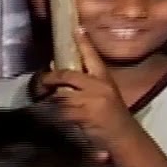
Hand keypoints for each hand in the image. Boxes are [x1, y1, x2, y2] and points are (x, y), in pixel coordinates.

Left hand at [37, 28, 137, 153]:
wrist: (125, 138)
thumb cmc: (114, 117)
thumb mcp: (105, 96)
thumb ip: (87, 85)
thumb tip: (61, 76)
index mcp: (106, 79)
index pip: (93, 56)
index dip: (84, 42)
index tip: (76, 28)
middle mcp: (99, 86)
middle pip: (69, 75)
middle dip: (52, 78)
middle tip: (42, 80)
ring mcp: (92, 100)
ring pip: (62, 94)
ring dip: (52, 99)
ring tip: (44, 100)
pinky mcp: (84, 114)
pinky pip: (62, 111)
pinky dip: (56, 114)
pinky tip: (53, 117)